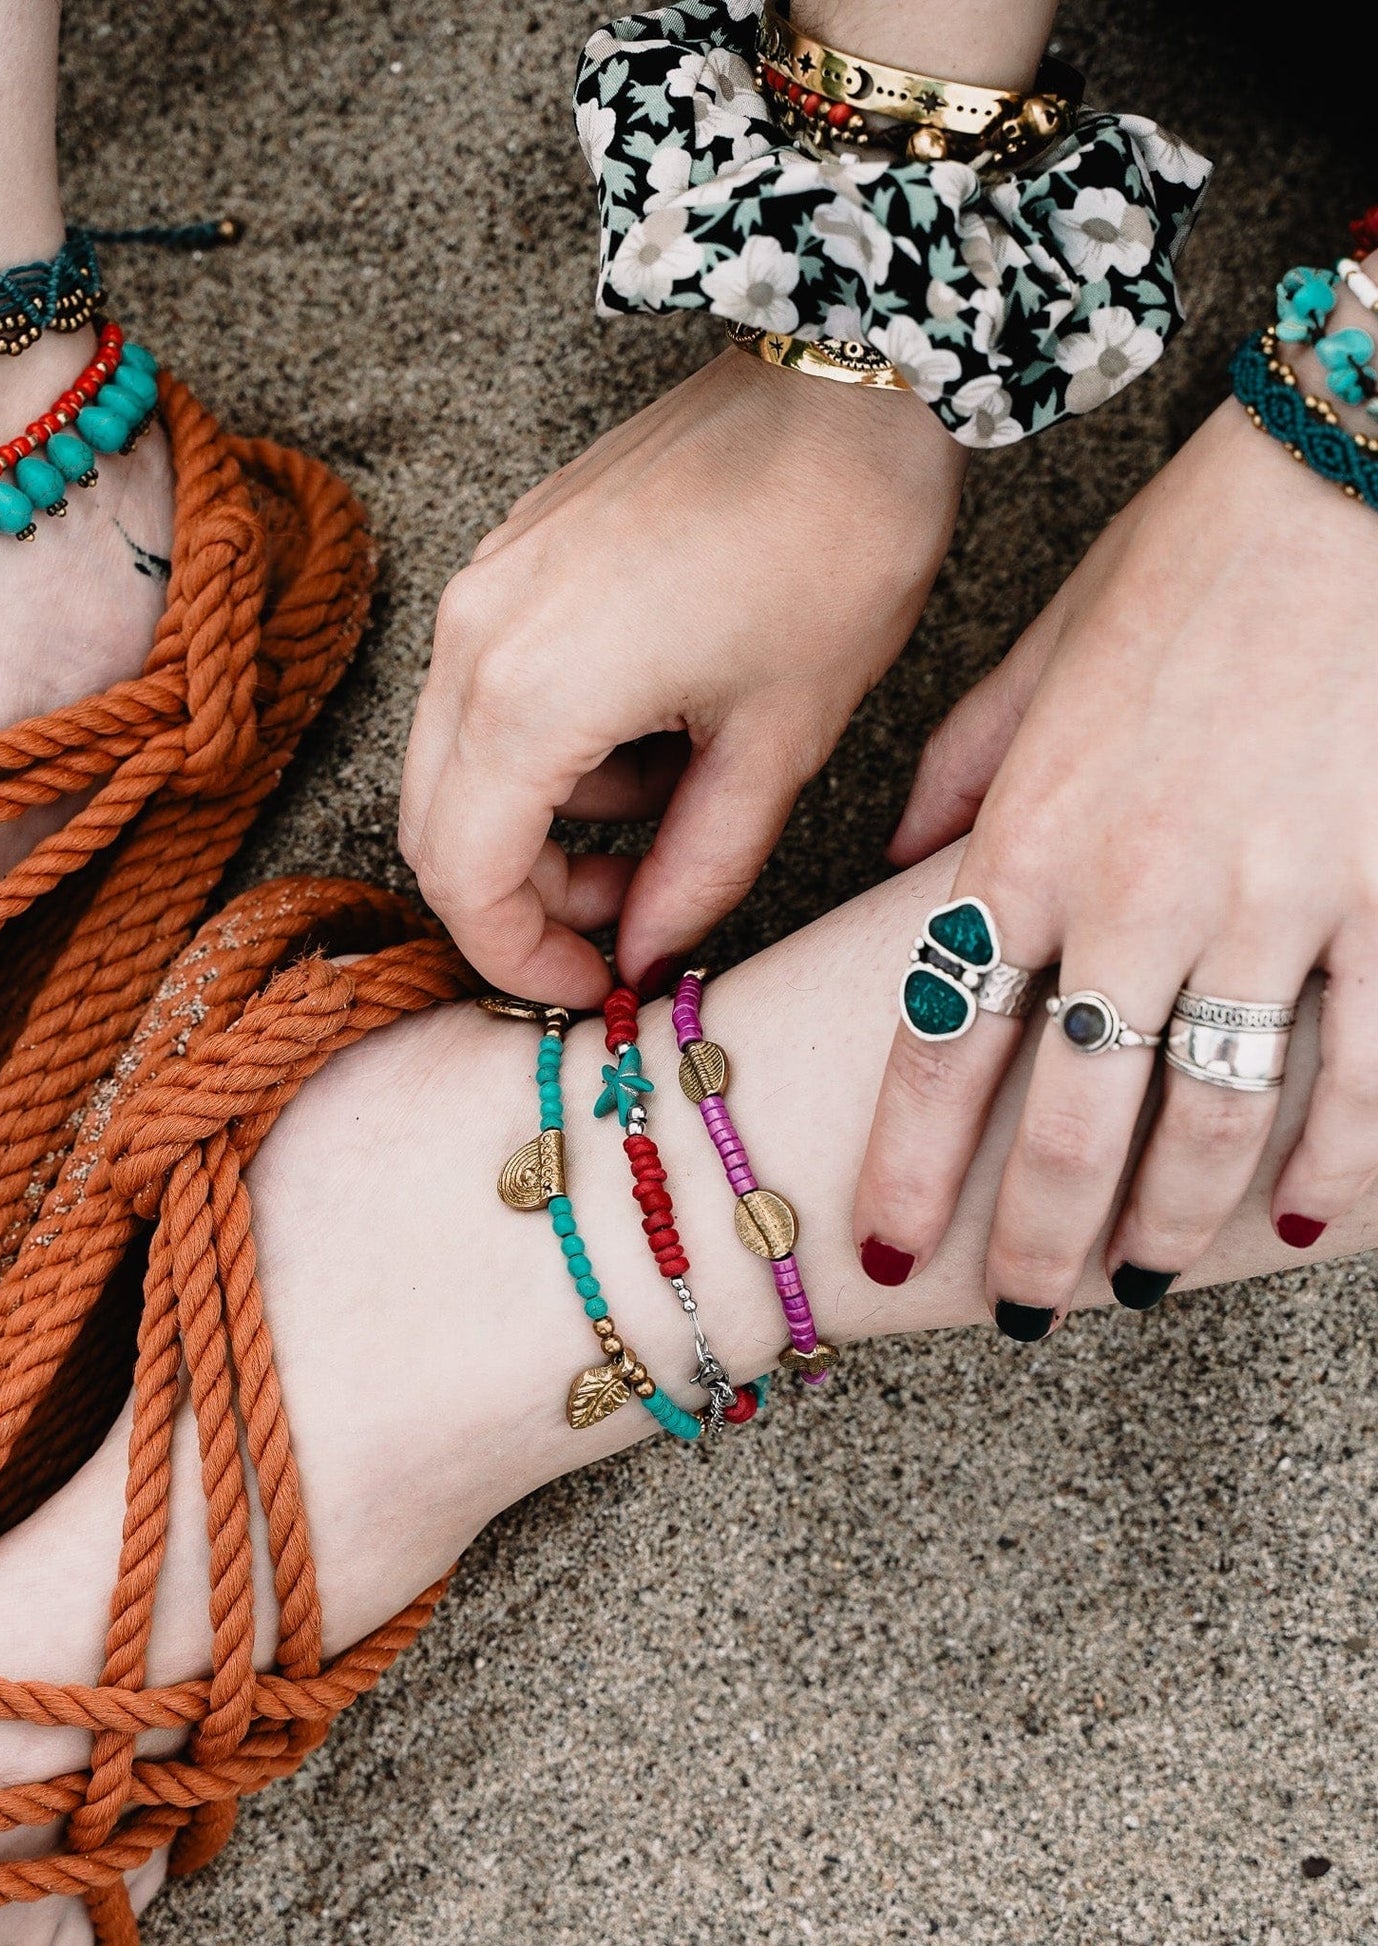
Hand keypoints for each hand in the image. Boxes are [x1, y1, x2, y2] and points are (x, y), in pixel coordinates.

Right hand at [398, 345, 965, 1004]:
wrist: (845, 374)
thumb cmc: (833, 544)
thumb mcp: (779, 743)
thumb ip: (698, 871)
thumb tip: (648, 952)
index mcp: (531, 691)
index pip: (466, 878)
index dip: (520, 958)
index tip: (591, 986)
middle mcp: (473, 637)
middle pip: (438, 827)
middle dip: (522, 897)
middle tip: (628, 914)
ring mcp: (482, 587)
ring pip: (456, 762)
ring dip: (539, 822)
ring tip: (665, 807)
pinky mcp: (508, 556)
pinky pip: (483, 690)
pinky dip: (543, 749)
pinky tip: (648, 728)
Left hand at [855, 397, 1377, 1327]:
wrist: (1351, 473)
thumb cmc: (1186, 560)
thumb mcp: (1035, 659)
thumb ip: (960, 779)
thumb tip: (896, 865)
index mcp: (1030, 840)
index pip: (944, 1039)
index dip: (909, 1157)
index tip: (881, 1241)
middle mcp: (1135, 893)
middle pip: (1067, 1113)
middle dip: (1033, 1231)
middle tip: (1013, 1305)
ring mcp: (1272, 902)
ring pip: (1206, 1117)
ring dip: (1166, 1222)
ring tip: (1138, 1283)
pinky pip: (1366, 1074)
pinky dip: (1334, 1166)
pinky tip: (1295, 1228)